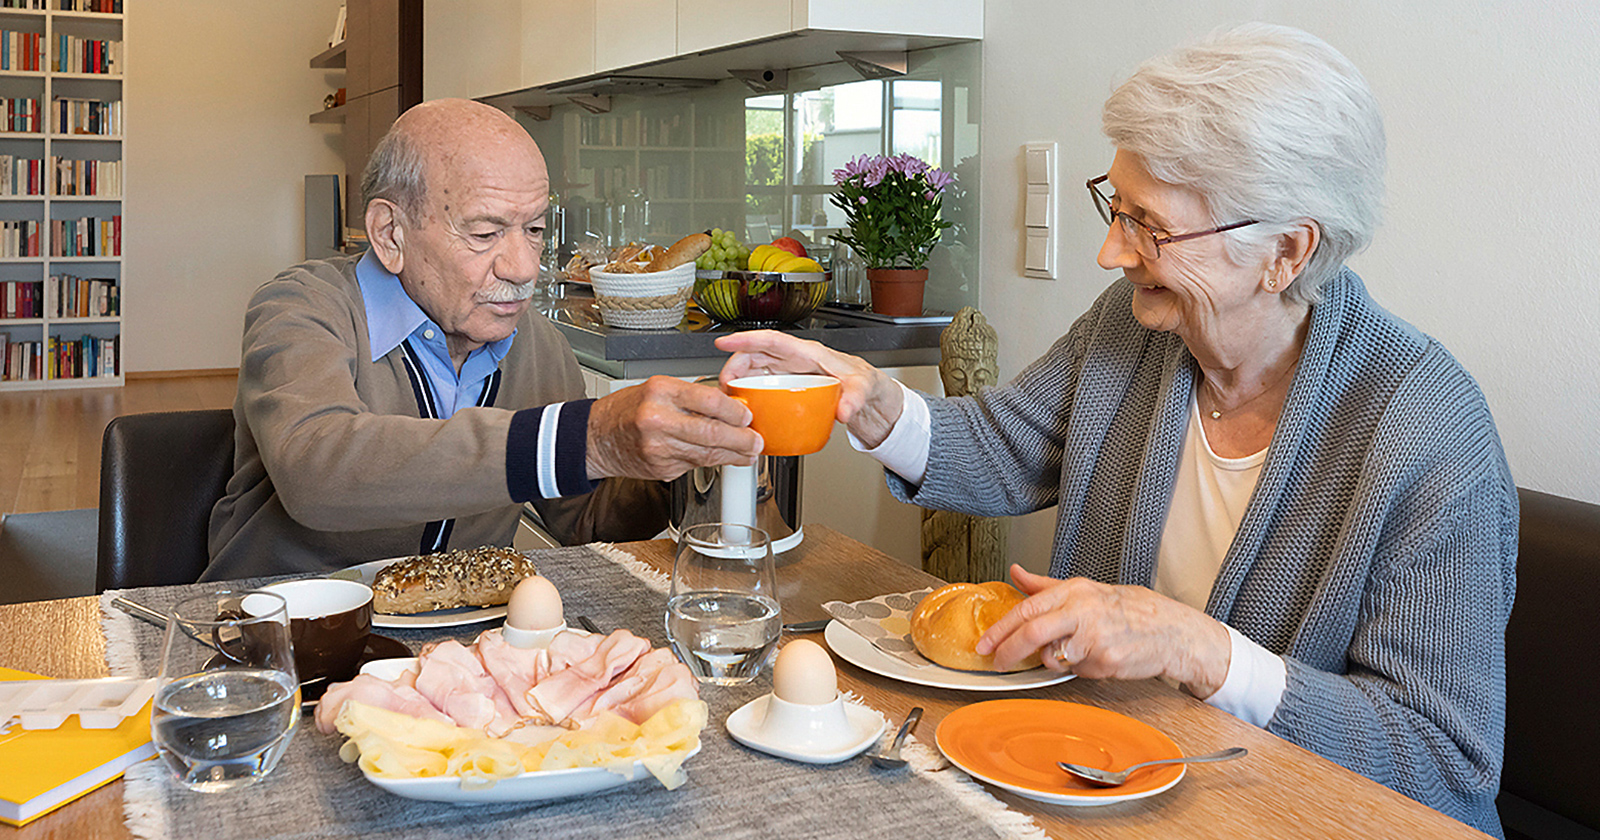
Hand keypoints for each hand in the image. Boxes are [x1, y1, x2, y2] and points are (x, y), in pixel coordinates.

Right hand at [586, 376, 762, 480]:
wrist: (595, 437)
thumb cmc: (627, 410)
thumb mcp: (657, 389)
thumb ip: (692, 396)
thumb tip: (729, 403)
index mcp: (660, 393)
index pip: (709, 401)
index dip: (735, 411)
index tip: (747, 415)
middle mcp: (658, 420)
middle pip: (712, 432)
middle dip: (741, 440)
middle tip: (756, 441)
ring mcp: (658, 448)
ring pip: (707, 454)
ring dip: (733, 456)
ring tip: (748, 453)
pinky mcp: (660, 468)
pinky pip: (694, 465)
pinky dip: (711, 462)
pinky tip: (722, 459)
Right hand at [714, 330, 904, 446]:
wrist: (871, 400)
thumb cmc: (867, 384)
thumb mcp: (865, 389)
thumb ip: (855, 398)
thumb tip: (843, 410)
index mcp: (809, 353)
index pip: (772, 340)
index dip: (746, 339)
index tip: (724, 342)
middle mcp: (796, 360)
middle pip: (756, 355)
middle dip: (733, 366)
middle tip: (722, 386)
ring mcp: (790, 374)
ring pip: (755, 371)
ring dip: (738, 381)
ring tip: (728, 398)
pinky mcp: (789, 387)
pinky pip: (762, 386)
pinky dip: (750, 395)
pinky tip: (745, 408)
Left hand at [976, 565, 1232, 697]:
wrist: (1172, 631)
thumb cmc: (1129, 609)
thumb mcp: (1085, 590)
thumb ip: (1045, 586)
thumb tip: (1015, 572)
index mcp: (1075, 591)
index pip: (1027, 610)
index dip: (1000, 630)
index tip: (983, 644)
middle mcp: (1083, 610)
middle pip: (1032, 633)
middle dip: (1008, 652)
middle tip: (997, 663)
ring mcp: (1095, 637)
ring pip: (1054, 658)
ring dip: (1057, 660)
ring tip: (1078, 650)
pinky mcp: (1106, 661)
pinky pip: (1078, 673)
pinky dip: (1082, 670)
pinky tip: (1099, 657)